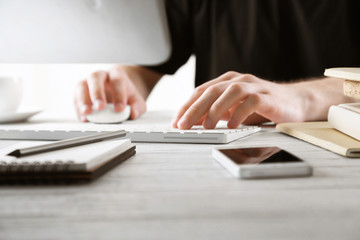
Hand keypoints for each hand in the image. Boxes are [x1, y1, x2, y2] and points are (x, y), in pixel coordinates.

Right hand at [74, 66, 145, 121]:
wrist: (117, 92)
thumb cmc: (126, 96)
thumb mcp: (136, 101)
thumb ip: (137, 107)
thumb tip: (133, 114)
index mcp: (116, 74)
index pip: (117, 80)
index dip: (118, 94)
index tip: (120, 109)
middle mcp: (100, 75)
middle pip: (95, 78)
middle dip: (97, 93)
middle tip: (100, 107)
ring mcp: (88, 82)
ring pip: (81, 86)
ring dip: (83, 100)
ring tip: (87, 113)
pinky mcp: (79, 92)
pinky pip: (75, 97)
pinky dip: (78, 108)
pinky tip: (83, 118)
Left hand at [172, 71, 306, 128]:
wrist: (294, 102)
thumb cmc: (261, 106)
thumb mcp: (233, 110)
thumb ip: (214, 113)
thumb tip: (191, 124)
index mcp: (227, 82)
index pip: (201, 91)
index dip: (187, 106)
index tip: (176, 122)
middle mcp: (238, 81)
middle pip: (212, 90)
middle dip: (194, 108)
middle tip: (183, 125)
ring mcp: (254, 86)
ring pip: (231, 92)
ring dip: (216, 109)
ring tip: (206, 126)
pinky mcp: (268, 96)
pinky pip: (252, 101)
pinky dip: (240, 112)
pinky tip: (232, 125)